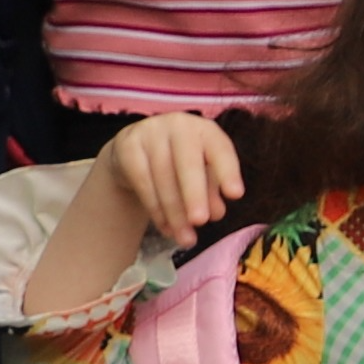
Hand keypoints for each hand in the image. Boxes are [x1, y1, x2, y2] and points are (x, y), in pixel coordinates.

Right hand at [100, 109, 242, 247]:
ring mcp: (150, 132)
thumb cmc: (180, 164)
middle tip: (201, 222)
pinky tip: (165, 228)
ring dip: (174, 212)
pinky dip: (155, 209)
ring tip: (185, 238)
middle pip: (187, 163)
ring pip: (163, 177)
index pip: (220, 149)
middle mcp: (178, 125)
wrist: (136, 151)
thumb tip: (215, 213)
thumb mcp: (202, 174)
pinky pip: (142, 181)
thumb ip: (211, 191)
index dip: (228, 172)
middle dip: (195, 195)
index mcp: (205, 130)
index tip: (236, 195)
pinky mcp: (127, 146)